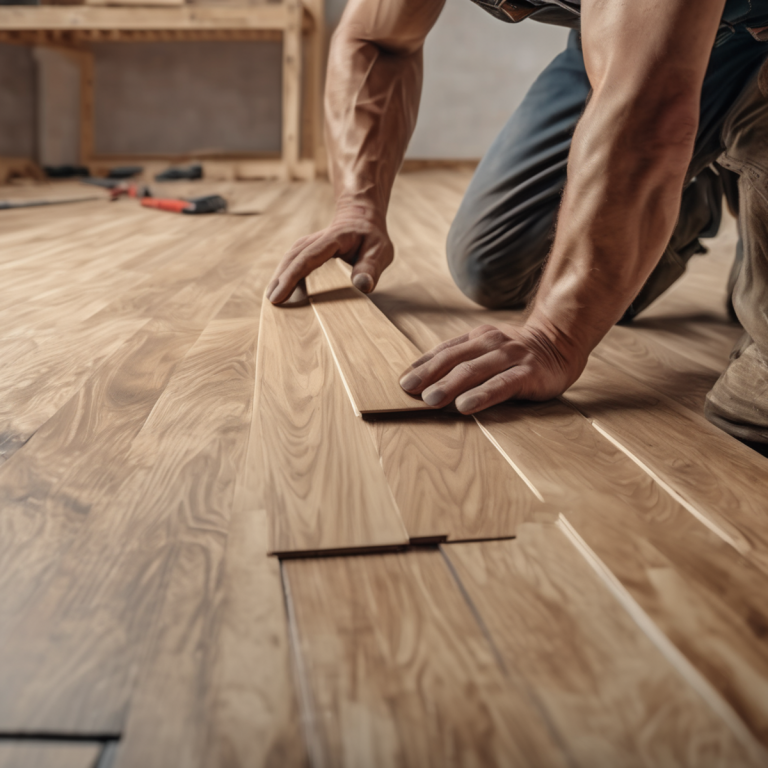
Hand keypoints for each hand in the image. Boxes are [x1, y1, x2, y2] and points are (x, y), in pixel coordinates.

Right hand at [267, 199, 393, 303]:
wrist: (362, 216)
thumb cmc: (372, 237)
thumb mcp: (381, 251)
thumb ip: (371, 267)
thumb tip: (363, 286)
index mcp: (334, 239)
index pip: (308, 258)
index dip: (292, 277)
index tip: (279, 295)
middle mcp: (318, 238)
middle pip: (294, 257)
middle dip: (280, 278)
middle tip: (271, 301)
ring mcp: (311, 242)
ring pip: (290, 257)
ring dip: (279, 275)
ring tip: (271, 296)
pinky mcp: (309, 247)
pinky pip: (293, 258)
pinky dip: (285, 271)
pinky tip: (280, 285)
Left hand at [399, 322, 584, 413]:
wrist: (561, 344)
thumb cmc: (516, 355)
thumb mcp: (487, 349)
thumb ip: (461, 358)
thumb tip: (422, 378)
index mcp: (478, 337)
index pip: (444, 350)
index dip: (422, 365)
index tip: (402, 381)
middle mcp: (492, 343)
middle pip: (454, 359)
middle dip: (429, 375)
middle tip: (408, 390)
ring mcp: (511, 357)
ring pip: (475, 370)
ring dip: (450, 385)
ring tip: (430, 400)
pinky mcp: (528, 373)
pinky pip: (501, 385)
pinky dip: (481, 395)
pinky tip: (465, 406)